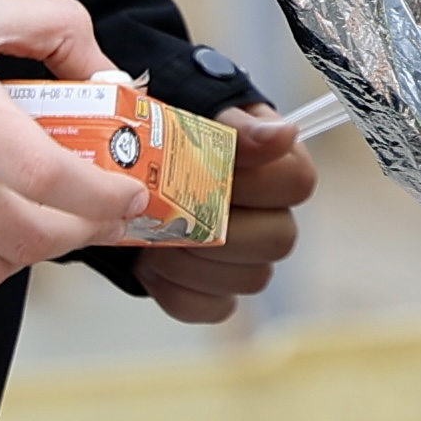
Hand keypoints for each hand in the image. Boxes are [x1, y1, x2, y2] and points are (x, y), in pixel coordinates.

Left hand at [133, 108, 320, 324]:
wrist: (122, 165)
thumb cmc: (168, 129)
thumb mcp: (198, 113)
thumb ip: (238, 126)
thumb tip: (283, 134)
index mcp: (277, 164)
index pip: (298, 183)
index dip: (255, 183)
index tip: (211, 170)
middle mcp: (273, 215)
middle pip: (279, 240)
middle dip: (221, 231)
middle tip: (175, 214)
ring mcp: (247, 259)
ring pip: (249, 279)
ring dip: (193, 261)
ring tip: (152, 240)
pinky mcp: (214, 291)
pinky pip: (210, 308)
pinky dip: (174, 290)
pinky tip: (149, 264)